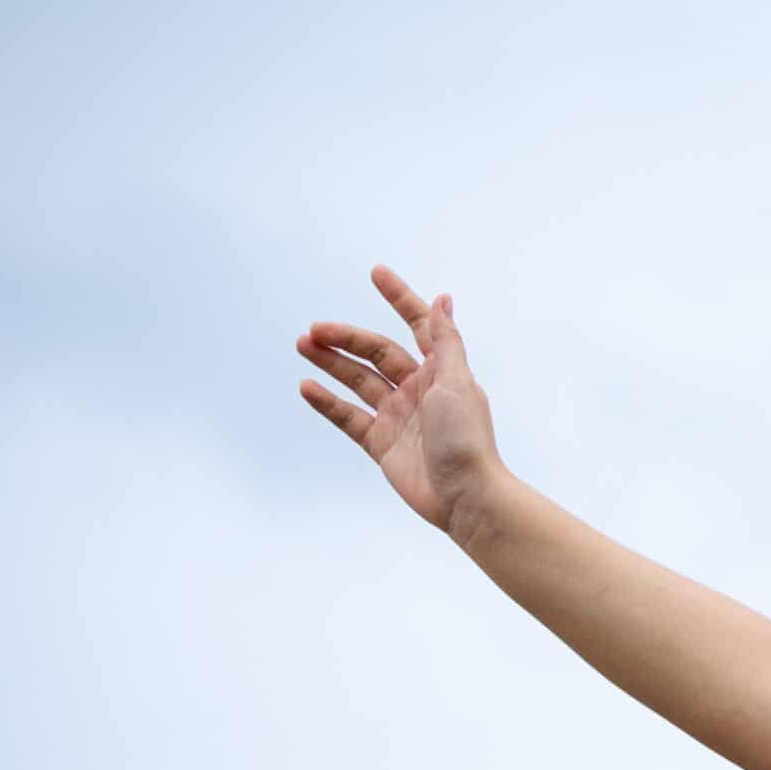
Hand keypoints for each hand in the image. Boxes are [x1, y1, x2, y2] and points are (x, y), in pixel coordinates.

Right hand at [297, 265, 506, 535]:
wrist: (465, 497)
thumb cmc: (467, 438)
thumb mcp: (456, 382)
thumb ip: (444, 341)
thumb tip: (442, 298)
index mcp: (441, 371)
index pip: (418, 325)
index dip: (399, 298)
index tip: (376, 273)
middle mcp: (419, 389)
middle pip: (377, 353)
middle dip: (347, 338)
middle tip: (314, 330)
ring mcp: (398, 416)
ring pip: (358, 381)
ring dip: (331, 363)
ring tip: (303, 345)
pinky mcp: (382, 443)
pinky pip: (349, 416)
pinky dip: (328, 402)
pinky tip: (307, 387)